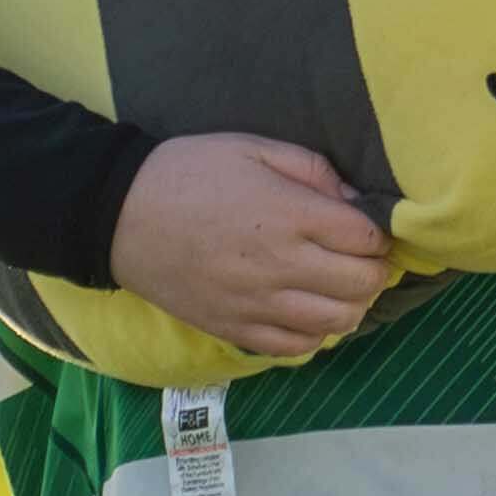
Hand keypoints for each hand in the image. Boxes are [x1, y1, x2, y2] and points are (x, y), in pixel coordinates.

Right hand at [109, 134, 393, 359]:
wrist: (119, 215)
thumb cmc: (187, 172)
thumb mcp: (250, 149)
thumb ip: (311, 170)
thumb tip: (354, 202)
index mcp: (289, 214)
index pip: (367, 238)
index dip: (376, 232)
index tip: (364, 227)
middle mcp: (281, 265)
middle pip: (363, 284)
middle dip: (371, 268)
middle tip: (356, 256)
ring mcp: (260, 304)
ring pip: (339, 321)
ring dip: (351, 303)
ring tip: (337, 285)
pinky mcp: (237, 329)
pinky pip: (299, 346)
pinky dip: (317, 332)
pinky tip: (308, 311)